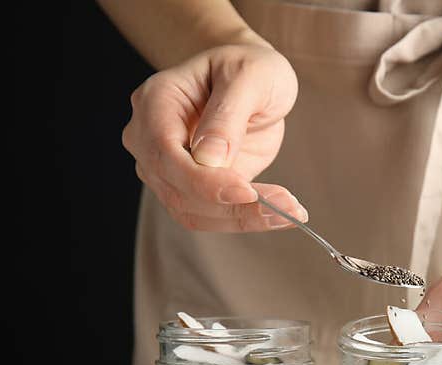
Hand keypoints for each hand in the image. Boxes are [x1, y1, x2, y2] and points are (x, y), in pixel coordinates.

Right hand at [122, 43, 305, 231]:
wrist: (251, 81)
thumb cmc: (249, 68)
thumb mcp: (249, 77)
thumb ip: (228, 115)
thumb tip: (209, 159)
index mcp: (156, 102)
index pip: (166, 154)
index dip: (203, 181)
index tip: (248, 192)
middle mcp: (150, 139)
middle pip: (178, 190)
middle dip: (233, 206)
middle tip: (286, 206)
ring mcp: (168, 168)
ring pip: (193, 212)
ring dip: (243, 218)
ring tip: (291, 211)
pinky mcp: (192, 188)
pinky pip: (211, 215)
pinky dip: (245, 219)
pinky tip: (281, 213)